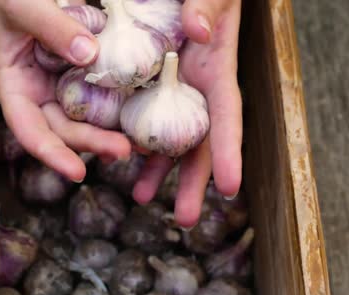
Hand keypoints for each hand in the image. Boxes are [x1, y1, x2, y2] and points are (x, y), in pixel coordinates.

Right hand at [0, 0, 130, 182]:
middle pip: (65, 129)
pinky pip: (105, 89)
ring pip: (88, 116)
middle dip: (92, 143)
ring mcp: (65, 82)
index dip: (51, 154)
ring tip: (139, 143)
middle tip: (123, 149)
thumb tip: (89, 55)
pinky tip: (142, 111)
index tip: (77, 172)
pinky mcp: (88, 69)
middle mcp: (41, 91)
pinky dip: (122, 102)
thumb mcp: (23, 4)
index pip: (29, 130)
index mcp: (15, 86)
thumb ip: (52, 27)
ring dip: (111, 131)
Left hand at [132, 0, 242, 227]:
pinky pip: (136, 116)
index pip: (226, 117)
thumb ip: (208, 7)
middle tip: (183, 220)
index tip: (230, 189)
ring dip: (154, 170)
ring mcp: (169, 89)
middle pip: (197, 142)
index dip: (229, 153)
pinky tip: (117, 158)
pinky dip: (129, 139)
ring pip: (165, 137)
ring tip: (138, 198)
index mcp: (216, 71)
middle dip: (191, 182)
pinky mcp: (143, 84)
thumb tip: (198, 32)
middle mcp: (194, 89)